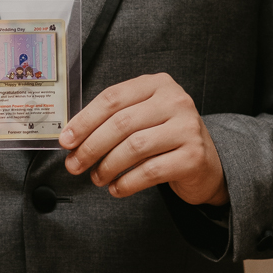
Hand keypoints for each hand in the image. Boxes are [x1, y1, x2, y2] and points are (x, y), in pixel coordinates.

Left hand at [59, 73, 227, 205]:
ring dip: (107, 166)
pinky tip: (116, 188)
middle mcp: (175, 101)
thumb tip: (71, 138)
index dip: (85, 120)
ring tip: (97, 178)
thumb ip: (112, 121)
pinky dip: (127, 183)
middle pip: (122, 123)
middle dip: (91, 146)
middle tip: (74, 164)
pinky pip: (150, 171)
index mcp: (157, 84)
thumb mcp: (142, 119)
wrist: (206, 163)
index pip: (113, 98)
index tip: (66, 140)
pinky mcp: (193, 156)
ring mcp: (187, 127)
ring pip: (134, 147)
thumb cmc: (164, 139)